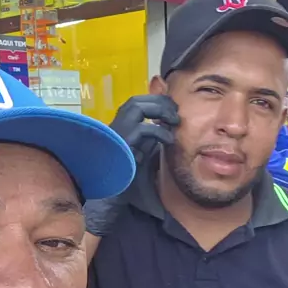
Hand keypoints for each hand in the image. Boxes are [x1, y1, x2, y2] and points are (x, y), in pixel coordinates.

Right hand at [83, 95, 178, 238]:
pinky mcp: (123, 142)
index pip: (137, 101)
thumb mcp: (140, 148)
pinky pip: (143, 129)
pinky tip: (169, 140)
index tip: (172, 107)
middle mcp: (116, 123)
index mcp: (120, 123)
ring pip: (138, 108)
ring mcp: (118, 131)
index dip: (155, 100)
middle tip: (176, 112)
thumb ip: (149, 136)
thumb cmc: (126, 169)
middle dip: (159, 102)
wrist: (111, 186)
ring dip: (159, 111)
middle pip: (137, 101)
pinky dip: (159, 132)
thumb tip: (165, 124)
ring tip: (175, 121)